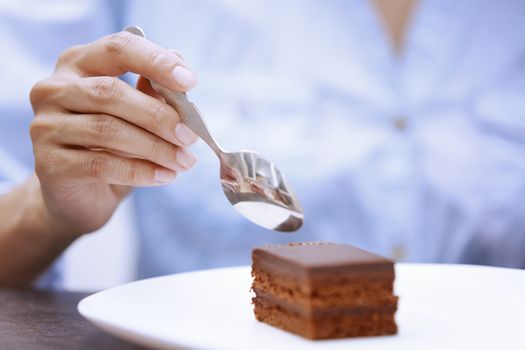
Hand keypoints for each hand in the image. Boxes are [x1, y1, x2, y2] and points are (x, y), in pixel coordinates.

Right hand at [29, 31, 198, 236]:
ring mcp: (46, 126)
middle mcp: (54, 89)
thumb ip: (154, 94)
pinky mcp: (49, 164)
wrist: (80, 194)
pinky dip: (140, 171)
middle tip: (190, 136)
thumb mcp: (137, 116)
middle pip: (110, 92)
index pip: (117, 49)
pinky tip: (166, 176)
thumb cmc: (113, 146)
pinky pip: (101, 165)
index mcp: (79, 64)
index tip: (190, 82)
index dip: (156, 62)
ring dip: (155, 147)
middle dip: (158, 115)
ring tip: (184, 161)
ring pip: (107, 130)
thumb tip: (183, 78)